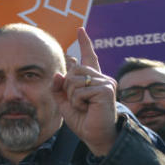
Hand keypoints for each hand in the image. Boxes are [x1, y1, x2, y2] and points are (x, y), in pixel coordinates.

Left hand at [52, 28, 117, 155]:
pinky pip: (79, 90)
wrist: (95, 135)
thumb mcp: (65, 102)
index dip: (85, 42)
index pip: (89, 57)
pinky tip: (87, 108)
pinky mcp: (106, 89)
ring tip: (83, 106)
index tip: (80, 29)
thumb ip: (59, 87)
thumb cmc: (82, 119)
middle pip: (73, 70)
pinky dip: (77, 102)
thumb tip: (58, 73)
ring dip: (72, 96)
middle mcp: (101, 77)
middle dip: (67, 87)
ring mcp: (105, 82)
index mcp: (92, 79)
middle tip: (77, 102)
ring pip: (74, 80)